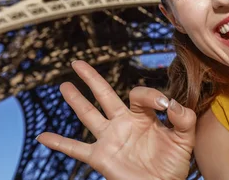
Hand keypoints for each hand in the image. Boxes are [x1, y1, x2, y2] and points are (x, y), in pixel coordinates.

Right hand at [36, 60, 196, 179]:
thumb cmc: (173, 165)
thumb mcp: (185, 139)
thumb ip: (183, 118)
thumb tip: (170, 103)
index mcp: (143, 116)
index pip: (139, 94)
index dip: (152, 95)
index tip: (165, 106)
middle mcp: (123, 123)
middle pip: (104, 95)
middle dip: (91, 79)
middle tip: (77, 63)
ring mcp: (110, 139)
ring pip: (88, 115)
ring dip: (75, 101)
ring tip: (64, 86)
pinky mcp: (101, 157)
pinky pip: (76, 149)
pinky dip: (58, 143)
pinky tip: (42, 136)